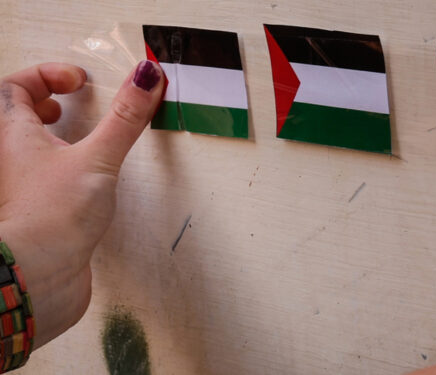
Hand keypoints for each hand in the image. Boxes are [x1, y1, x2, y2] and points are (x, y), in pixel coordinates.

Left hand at [0, 61, 163, 346]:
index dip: (46, 75)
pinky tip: (87, 178)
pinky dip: (60, 166)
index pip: (15, 87)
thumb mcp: (97, 158)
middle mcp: (9, 158)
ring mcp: (21, 186)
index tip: (80, 82)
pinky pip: (42, 176)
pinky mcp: (37, 212)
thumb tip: (144, 78)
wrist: (39, 276)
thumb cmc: (53, 216)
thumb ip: (124, 118)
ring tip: (78, 136)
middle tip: (71, 102)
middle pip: (15, 115)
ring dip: (52, 134)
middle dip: (44, 102)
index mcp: (12, 134)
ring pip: (29, 147)